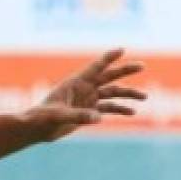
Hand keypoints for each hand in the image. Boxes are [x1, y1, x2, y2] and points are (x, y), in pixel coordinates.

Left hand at [29, 48, 146, 140]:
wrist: (35, 130)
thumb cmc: (40, 119)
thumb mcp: (58, 116)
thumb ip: (78, 116)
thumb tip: (98, 118)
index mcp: (74, 83)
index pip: (94, 67)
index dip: (108, 58)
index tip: (122, 49)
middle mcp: (83, 89)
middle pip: (108, 77)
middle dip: (125, 71)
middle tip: (141, 66)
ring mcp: (87, 99)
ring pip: (112, 93)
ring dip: (128, 94)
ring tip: (145, 97)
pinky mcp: (88, 111)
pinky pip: (108, 108)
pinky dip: (120, 109)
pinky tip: (132, 112)